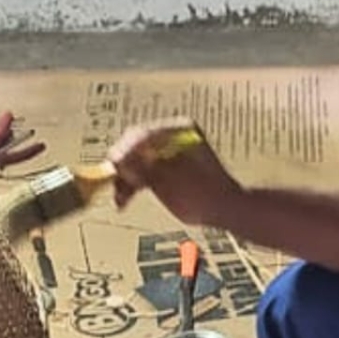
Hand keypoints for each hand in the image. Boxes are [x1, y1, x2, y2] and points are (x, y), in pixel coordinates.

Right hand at [107, 118, 243, 223]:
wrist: (226, 209)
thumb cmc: (208, 193)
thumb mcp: (171, 180)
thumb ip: (143, 169)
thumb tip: (119, 161)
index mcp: (179, 128)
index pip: (141, 134)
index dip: (124, 151)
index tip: (114, 166)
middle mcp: (171, 135)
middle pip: (134, 146)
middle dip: (122, 167)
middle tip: (112, 183)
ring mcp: (166, 151)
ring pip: (134, 160)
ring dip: (124, 178)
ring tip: (120, 197)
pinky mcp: (163, 167)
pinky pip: (140, 171)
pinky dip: (131, 184)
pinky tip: (124, 198)